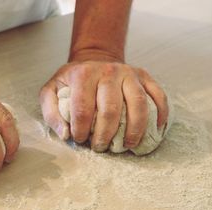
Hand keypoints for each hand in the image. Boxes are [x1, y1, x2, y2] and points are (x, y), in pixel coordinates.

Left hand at [39, 58, 167, 151]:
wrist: (93, 59)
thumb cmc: (71, 81)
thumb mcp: (51, 91)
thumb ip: (51, 113)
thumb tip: (65, 135)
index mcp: (83, 75)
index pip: (83, 109)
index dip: (81, 130)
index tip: (80, 140)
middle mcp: (108, 71)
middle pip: (111, 109)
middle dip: (105, 135)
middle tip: (100, 147)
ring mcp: (129, 72)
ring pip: (138, 104)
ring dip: (135, 129)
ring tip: (128, 145)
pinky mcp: (144, 76)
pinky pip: (158, 95)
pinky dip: (161, 113)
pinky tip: (156, 129)